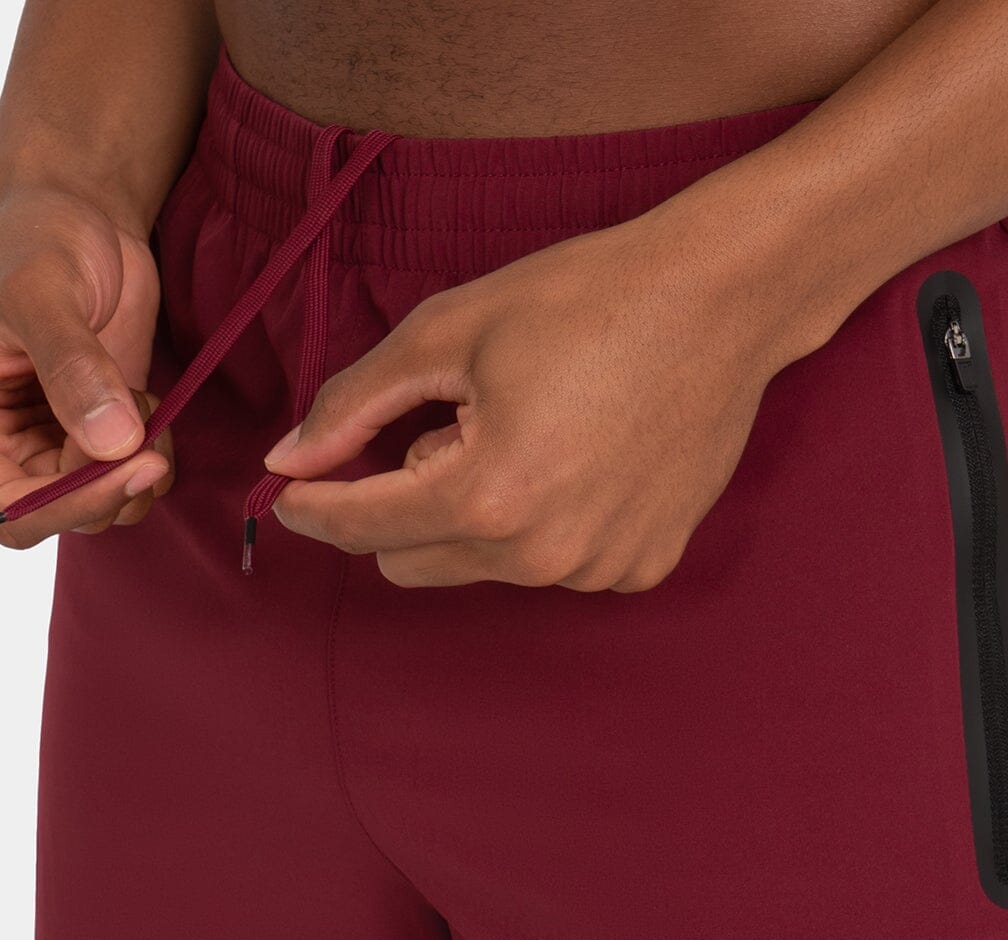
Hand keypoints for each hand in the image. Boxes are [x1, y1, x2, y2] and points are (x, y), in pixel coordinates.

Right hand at [0, 187, 172, 547]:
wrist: (75, 221)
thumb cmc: (35, 241)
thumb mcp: (42, 290)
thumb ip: (71, 365)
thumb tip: (111, 440)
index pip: (7, 514)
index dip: (73, 504)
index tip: (135, 462)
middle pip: (58, 520)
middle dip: (112, 479)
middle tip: (145, 415)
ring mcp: (35, 463)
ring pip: (100, 512)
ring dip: (137, 464)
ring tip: (133, 391)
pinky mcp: (82, 455)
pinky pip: (127, 491)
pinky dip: (151, 457)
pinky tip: (142, 400)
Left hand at [267, 213, 795, 591]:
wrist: (721, 303)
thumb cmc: (584, 301)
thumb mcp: (448, 331)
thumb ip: (353, 402)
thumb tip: (286, 459)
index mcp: (488, 495)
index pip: (363, 527)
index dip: (312, 506)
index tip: (287, 492)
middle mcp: (542, 554)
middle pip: (411, 564)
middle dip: (402, 507)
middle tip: (445, 429)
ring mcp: (597, 570)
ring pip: (483, 567)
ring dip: (478, 515)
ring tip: (530, 433)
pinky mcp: (641, 569)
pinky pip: (555, 567)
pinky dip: (545, 524)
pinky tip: (583, 459)